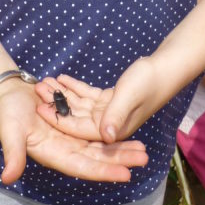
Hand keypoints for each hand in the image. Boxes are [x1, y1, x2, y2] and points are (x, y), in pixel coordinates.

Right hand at [0, 80, 147, 185]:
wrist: (9, 94)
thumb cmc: (8, 113)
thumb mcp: (10, 130)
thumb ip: (12, 153)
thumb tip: (8, 178)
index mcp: (54, 154)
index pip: (83, 167)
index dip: (103, 171)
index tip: (126, 175)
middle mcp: (66, 149)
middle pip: (97, 157)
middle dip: (120, 159)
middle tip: (144, 158)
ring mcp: (72, 137)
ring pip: (101, 144)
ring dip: (121, 146)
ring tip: (143, 148)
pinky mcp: (76, 123)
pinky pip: (97, 128)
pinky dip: (112, 130)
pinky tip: (128, 128)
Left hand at [39, 58, 171, 143]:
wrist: (167, 68)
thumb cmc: (149, 82)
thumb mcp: (130, 95)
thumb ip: (116, 114)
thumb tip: (107, 136)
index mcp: (113, 128)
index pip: (80, 129)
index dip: (59, 120)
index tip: (41, 110)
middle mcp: (109, 124)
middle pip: (76, 117)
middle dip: (57, 105)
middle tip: (37, 90)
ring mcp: (109, 111)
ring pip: (79, 105)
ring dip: (63, 94)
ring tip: (44, 80)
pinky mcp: (110, 99)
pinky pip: (87, 96)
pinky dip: (74, 87)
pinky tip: (61, 77)